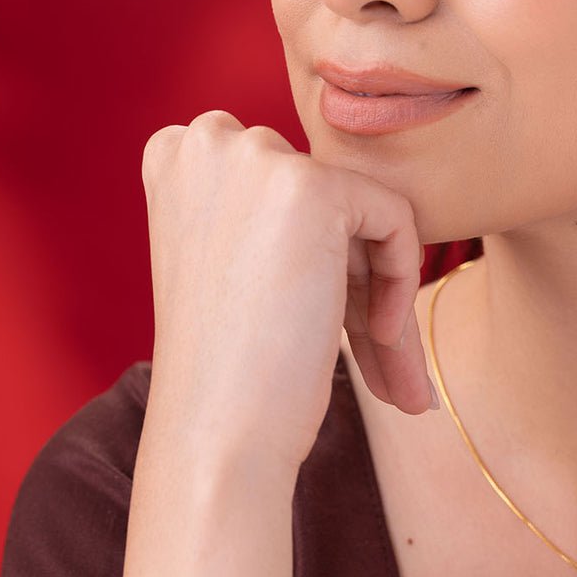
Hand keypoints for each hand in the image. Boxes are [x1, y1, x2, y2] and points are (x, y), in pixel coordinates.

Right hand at [140, 110, 432, 471]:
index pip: (284, 189)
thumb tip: (345, 198)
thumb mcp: (236, 264)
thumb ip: (277, 215)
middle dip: (354, 277)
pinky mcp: (309, 185)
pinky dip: (400, 278)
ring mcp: (255, 156)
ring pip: (362, 210)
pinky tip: (376, 337)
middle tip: (371, 352)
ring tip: (396, 376)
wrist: (216, 436)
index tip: (323, 323)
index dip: (316, 258)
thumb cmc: (228, 368)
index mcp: (177, 155)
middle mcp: (206, 141)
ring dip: (382, 292)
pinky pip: (395, 217)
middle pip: (324, 198)